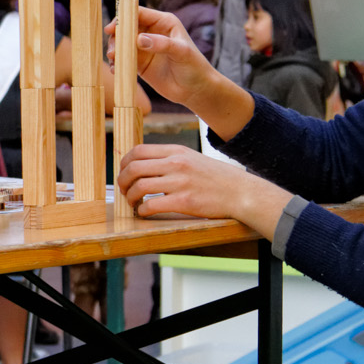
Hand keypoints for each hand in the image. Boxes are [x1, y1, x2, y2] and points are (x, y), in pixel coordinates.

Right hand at [108, 6, 221, 108]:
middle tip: (113, 50)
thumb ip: (162, 44)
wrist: (196, 90)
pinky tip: (116, 70)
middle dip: (115, 36)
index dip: (123, 18)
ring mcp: (144, 48)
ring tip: (114, 60)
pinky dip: (117, 63)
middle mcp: (151, 32)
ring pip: (121, 43)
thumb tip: (139, 39)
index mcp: (163, 22)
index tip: (112, 29)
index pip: (138, 13)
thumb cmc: (194, 67)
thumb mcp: (181, 52)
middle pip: (126, 27)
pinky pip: (123, 59)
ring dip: (114, 50)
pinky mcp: (139, 63)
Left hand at [116, 143, 288, 233]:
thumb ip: (170, 159)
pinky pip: (152, 205)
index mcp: (176, 151)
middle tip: (124, 190)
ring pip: (139, 186)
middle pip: (133, 168)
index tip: (123, 172)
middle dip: (122, 181)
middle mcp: (176, 164)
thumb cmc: (216, 178)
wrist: (241, 192)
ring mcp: (180, 182)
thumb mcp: (192, 158)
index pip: (138, 151)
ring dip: (130, 197)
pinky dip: (143, 211)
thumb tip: (145, 165)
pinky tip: (145, 213)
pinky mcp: (184, 202)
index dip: (124, 163)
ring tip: (133, 203)